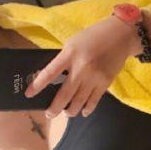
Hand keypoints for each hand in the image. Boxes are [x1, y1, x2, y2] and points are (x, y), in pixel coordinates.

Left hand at [24, 15, 139, 117]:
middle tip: (49, 114)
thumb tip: (53, 78)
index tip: (29, 94)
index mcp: (70, 54)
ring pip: (79, 101)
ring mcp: (94, 77)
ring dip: (70, 111)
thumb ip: (64, 58)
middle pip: (64, 94)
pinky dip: (88, 108)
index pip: (49, 73)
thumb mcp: (74, 43)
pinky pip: (94, 100)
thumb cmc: (94, 36)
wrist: (121, 35)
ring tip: (66, 114)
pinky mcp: (106, 82)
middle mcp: (82, 67)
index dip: (37, 85)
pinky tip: (83, 112)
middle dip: (55, 108)